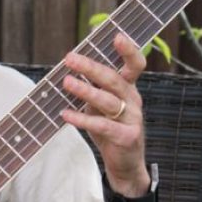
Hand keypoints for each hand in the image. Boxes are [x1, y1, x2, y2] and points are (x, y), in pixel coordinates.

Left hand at [60, 33, 149, 196]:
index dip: (128, 50)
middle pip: (114, 79)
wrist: (126, 166)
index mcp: (129, 89)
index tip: (116, 35)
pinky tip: (66, 114)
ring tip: (66, 82)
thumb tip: (68, 70)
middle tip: (70, 58)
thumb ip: (91, 90)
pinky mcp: (127, 137)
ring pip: (108, 101)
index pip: (135, 65)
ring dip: (85, 90)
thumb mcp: (101, 108)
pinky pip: (103, 126)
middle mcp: (133, 100)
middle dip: (91, 67)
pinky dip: (83, 119)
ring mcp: (133, 119)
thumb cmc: (111, 131)